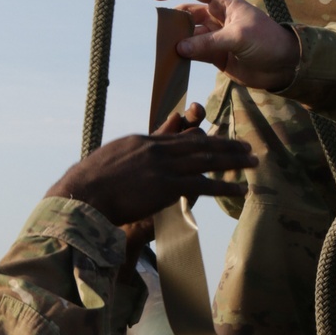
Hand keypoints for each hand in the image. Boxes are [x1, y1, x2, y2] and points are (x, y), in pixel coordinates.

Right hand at [46, 104, 256, 229]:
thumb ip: (126, 160)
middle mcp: (157, 149)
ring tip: (254, 160)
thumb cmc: (88, 187)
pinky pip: (203, 185)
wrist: (82, 196)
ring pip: (207, 159)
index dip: (201, 138)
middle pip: (199, 144)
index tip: (217, 138)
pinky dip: (225, 185)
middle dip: (226, 144)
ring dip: (233, 160)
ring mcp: (163, 167)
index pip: (179, 138)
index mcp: (143, 142)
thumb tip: (131, 166)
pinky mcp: (166, 186)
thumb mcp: (110, 162)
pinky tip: (242, 188)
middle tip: (247, 145)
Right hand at [152, 0, 299, 89]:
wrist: (285, 66)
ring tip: (165, 49)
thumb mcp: (239, 36)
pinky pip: (196, 53)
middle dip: (175, 20)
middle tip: (161, 32)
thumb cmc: (267, 41)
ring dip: (179, 40)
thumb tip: (180, 48)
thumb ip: (208, 42)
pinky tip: (175, 61)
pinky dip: (185, 56)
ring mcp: (217, 37)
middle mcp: (219, 17)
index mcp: (226, 3)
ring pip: (191, 35)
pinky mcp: (218, 56)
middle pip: (189, 13)